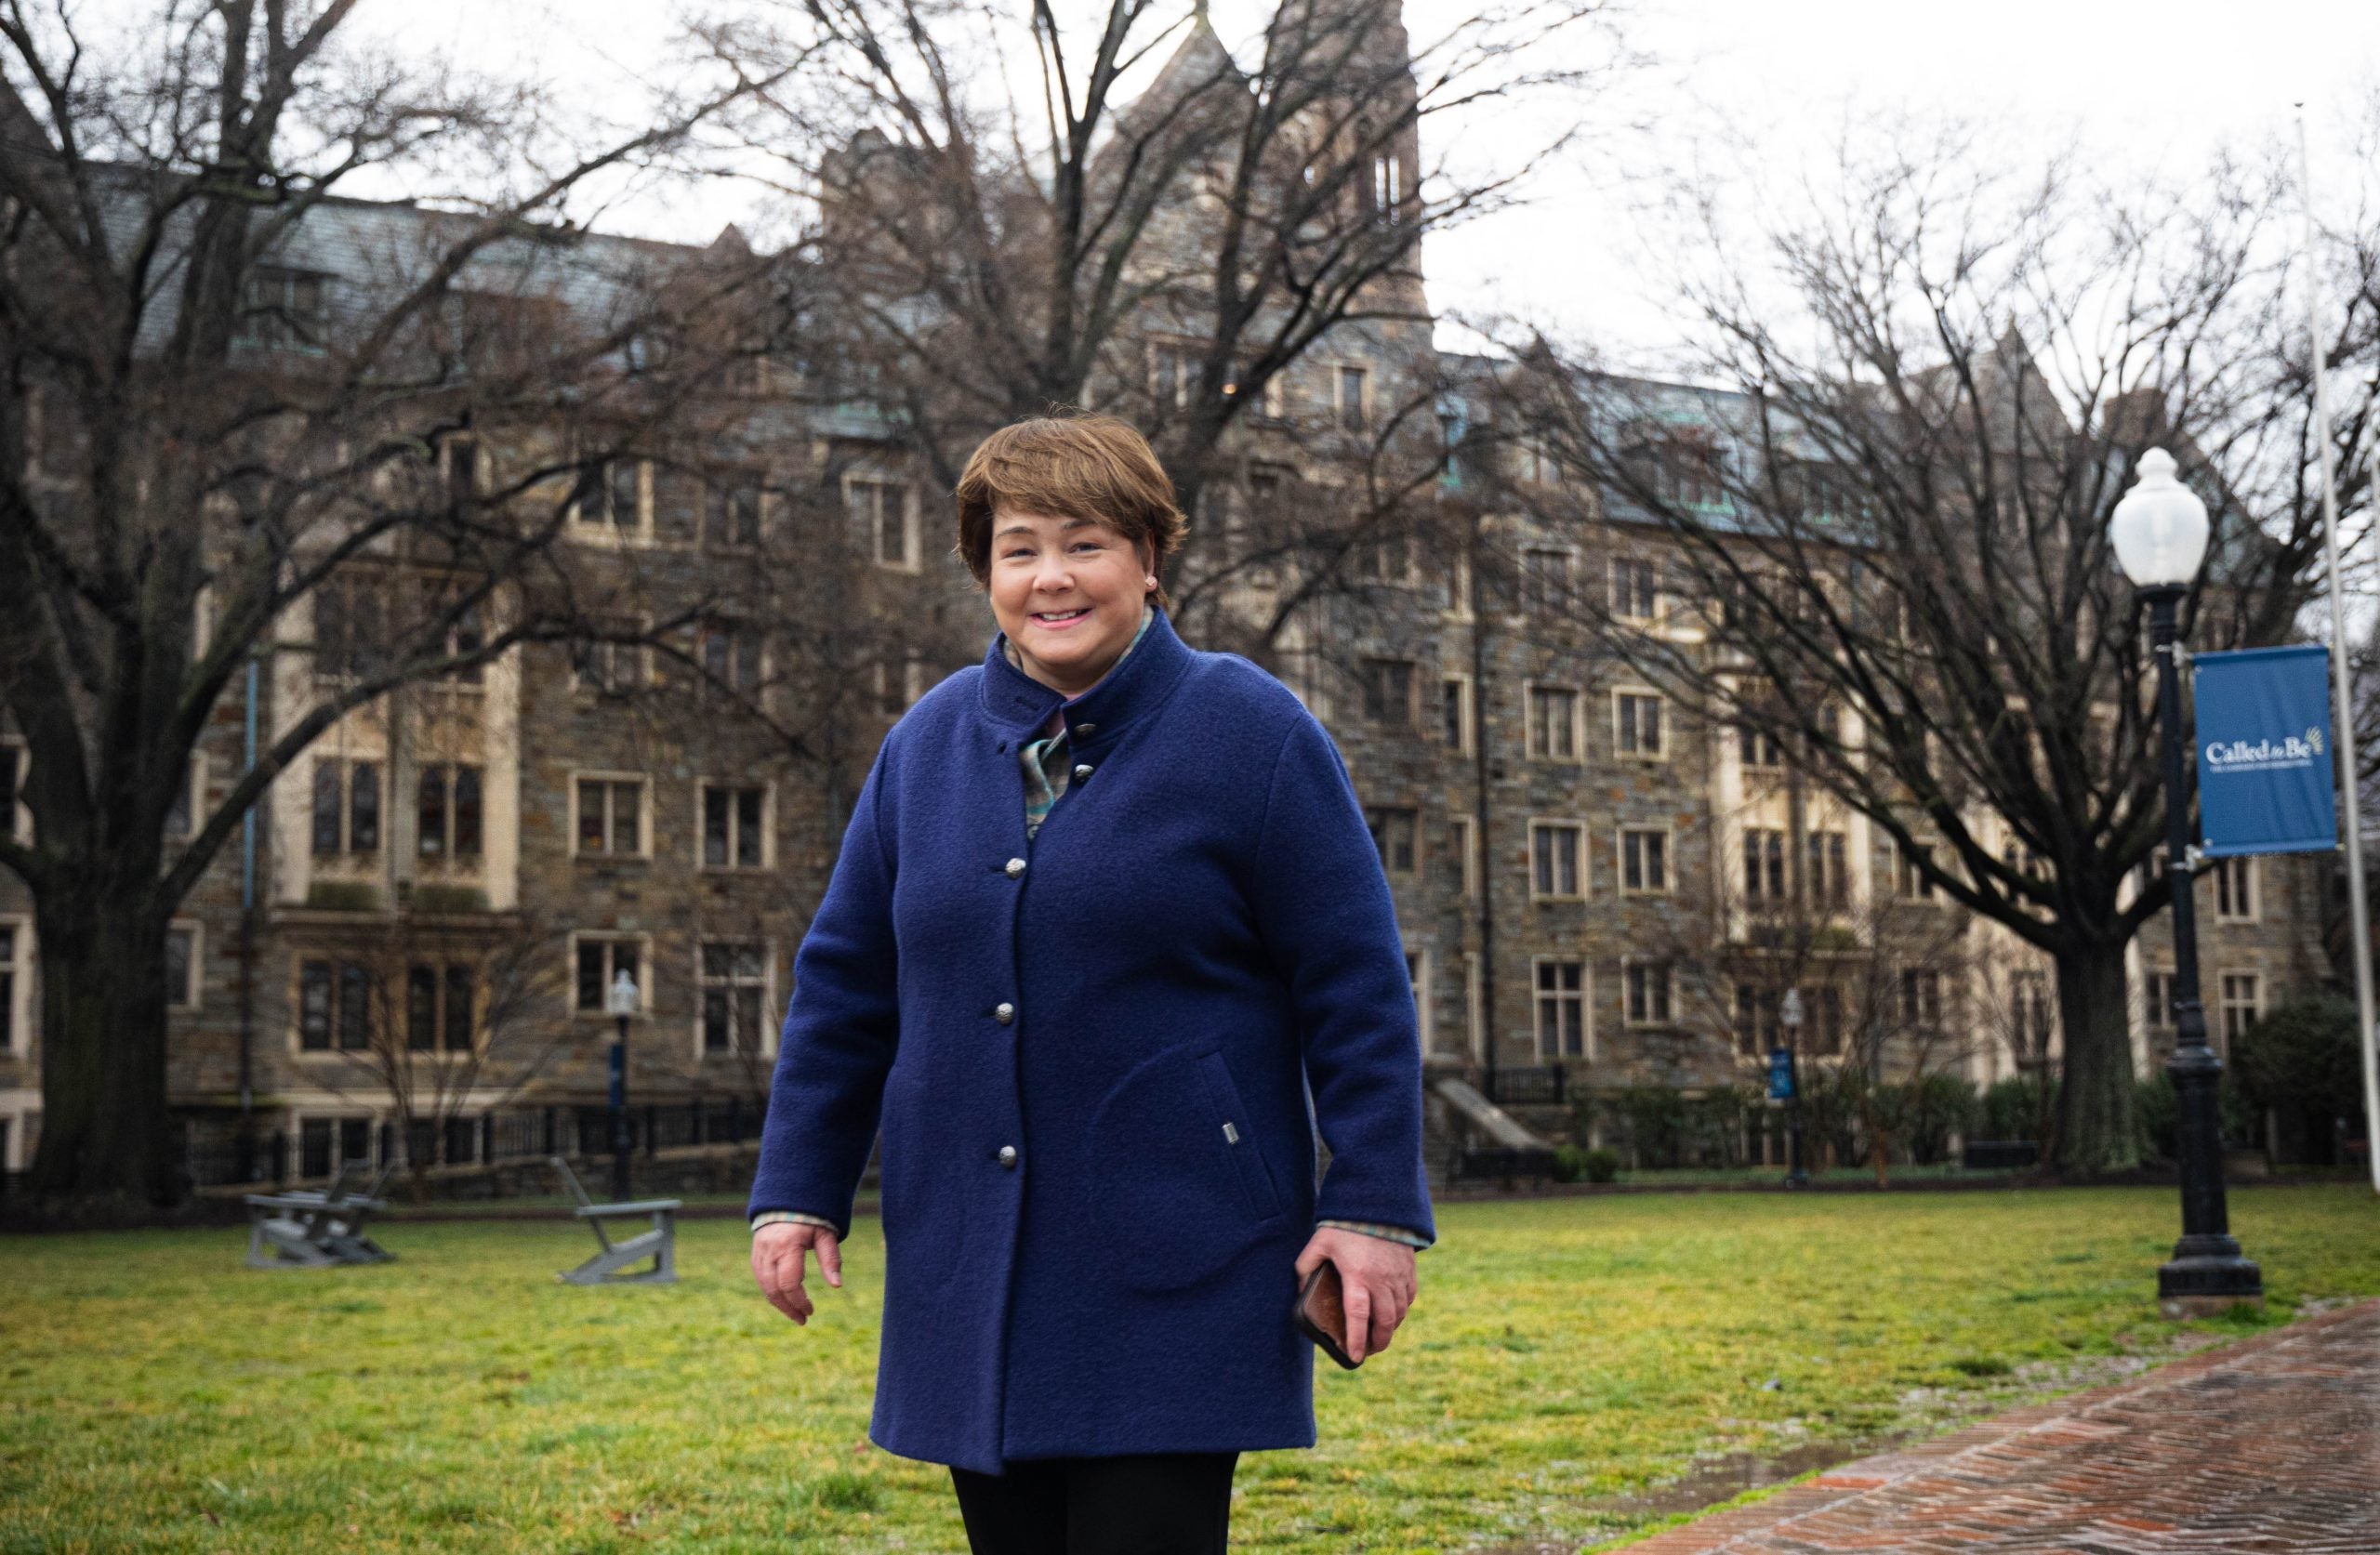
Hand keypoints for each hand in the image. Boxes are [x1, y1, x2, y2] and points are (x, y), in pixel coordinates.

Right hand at [752, 1220, 841, 1324]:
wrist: (788, 1198)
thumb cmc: (812, 1216)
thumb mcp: (826, 1234)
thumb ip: (831, 1259)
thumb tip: (836, 1286)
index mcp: (787, 1246)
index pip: (789, 1284)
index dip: (799, 1301)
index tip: (811, 1311)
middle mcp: (769, 1250)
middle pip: (773, 1289)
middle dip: (788, 1308)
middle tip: (803, 1320)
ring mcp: (759, 1252)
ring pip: (764, 1286)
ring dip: (779, 1303)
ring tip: (795, 1314)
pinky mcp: (756, 1253)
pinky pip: (761, 1278)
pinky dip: (772, 1292)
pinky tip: (784, 1299)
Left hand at [1294, 1227, 1417, 1362]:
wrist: (1376, 1202)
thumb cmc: (1343, 1225)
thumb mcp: (1317, 1244)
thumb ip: (1305, 1269)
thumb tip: (1301, 1292)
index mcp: (1358, 1275)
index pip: (1359, 1316)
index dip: (1357, 1340)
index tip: (1355, 1357)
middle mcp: (1382, 1279)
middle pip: (1385, 1322)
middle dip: (1378, 1343)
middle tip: (1368, 1351)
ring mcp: (1399, 1275)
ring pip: (1400, 1313)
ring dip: (1390, 1328)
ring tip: (1379, 1335)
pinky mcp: (1409, 1269)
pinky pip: (1409, 1298)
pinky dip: (1401, 1311)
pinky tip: (1392, 1313)